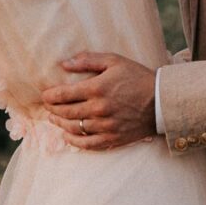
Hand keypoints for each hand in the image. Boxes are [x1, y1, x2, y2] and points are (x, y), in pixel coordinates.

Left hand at [42, 51, 156, 149]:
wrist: (161, 101)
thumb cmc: (137, 77)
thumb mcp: (114, 61)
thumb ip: (88, 60)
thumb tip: (65, 63)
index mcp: (97, 88)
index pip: (64, 94)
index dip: (50, 96)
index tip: (44, 95)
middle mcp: (98, 109)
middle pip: (65, 112)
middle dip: (52, 109)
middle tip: (47, 106)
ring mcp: (105, 126)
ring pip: (73, 128)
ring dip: (60, 123)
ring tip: (54, 119)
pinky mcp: (112, 138)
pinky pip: (87, 144)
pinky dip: (74, 141)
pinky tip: (67, 135)